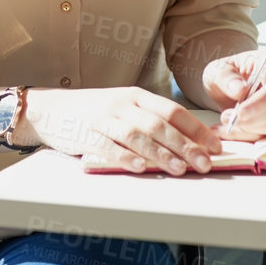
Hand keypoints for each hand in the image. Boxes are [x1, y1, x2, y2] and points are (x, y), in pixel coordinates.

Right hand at [26, 86, 219, 174]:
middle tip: (204, 164)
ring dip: (162, 154)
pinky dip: (127, 158)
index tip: (215, 146)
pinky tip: (141, 168)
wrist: (51, 109)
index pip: (173, 111)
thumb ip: (150, 121)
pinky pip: (110, 147)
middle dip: (186, 146)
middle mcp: (123, 104)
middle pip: (160, 124)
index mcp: (137, 96)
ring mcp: (104, 118)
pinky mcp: (87, 134)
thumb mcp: (124, 108)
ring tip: (180, 169)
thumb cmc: (93, 112)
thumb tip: (187, 143)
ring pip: (139, 136)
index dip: (196, 130)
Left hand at [204, 53, 265, 140]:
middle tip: (230, 118)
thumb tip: (239, 89)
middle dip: (255, 118)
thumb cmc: (226, 75)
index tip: (242, 111)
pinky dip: (247, 137)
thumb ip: (226, 77)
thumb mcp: (218, 70)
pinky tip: (229, 131)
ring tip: (227, 120)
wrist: (225, 90)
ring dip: (250, 129)